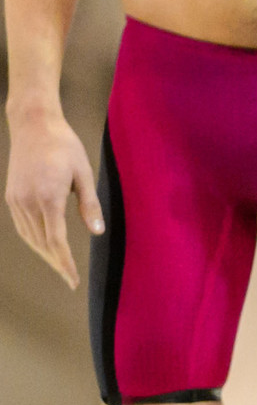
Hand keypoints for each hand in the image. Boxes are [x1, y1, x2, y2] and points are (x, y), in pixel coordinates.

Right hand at [5, 109, 101, 289]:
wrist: (33, 125)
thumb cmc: (63, 146)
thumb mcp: (83, 173)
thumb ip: (89, 205)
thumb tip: (97, 232)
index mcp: (48, 197)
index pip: (56, 241)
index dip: (65, 263)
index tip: (73, 280)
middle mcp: (27, 201)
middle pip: (41, 243)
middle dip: (57, 262)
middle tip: (70, 279)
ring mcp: (16, 199)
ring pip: (29, 237)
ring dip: (44, 254)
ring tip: (60, 266)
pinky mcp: (12, 196)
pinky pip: (22, 226)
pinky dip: (33, 240)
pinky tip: (44, 246)